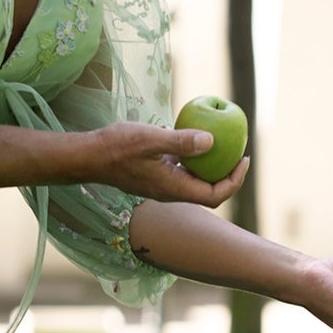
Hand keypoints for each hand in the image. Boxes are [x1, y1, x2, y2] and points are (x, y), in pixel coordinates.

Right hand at [92, 122, 247, 207]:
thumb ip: (180, 142)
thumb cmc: (117, 147)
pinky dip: (193, 160)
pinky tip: (192, 137)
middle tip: (238, 151)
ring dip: (211, 167)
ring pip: (195, 181)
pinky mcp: (154, 175)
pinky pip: (181, 171)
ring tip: (222, 144)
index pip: (215, 195)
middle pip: (209, 191)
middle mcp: (170, 191)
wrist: (89, 157)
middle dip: (228, 175)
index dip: (234, 181)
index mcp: (174, 188)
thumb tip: (212, 141)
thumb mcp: (150, 139)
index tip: (243, 159)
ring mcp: (161, 185)